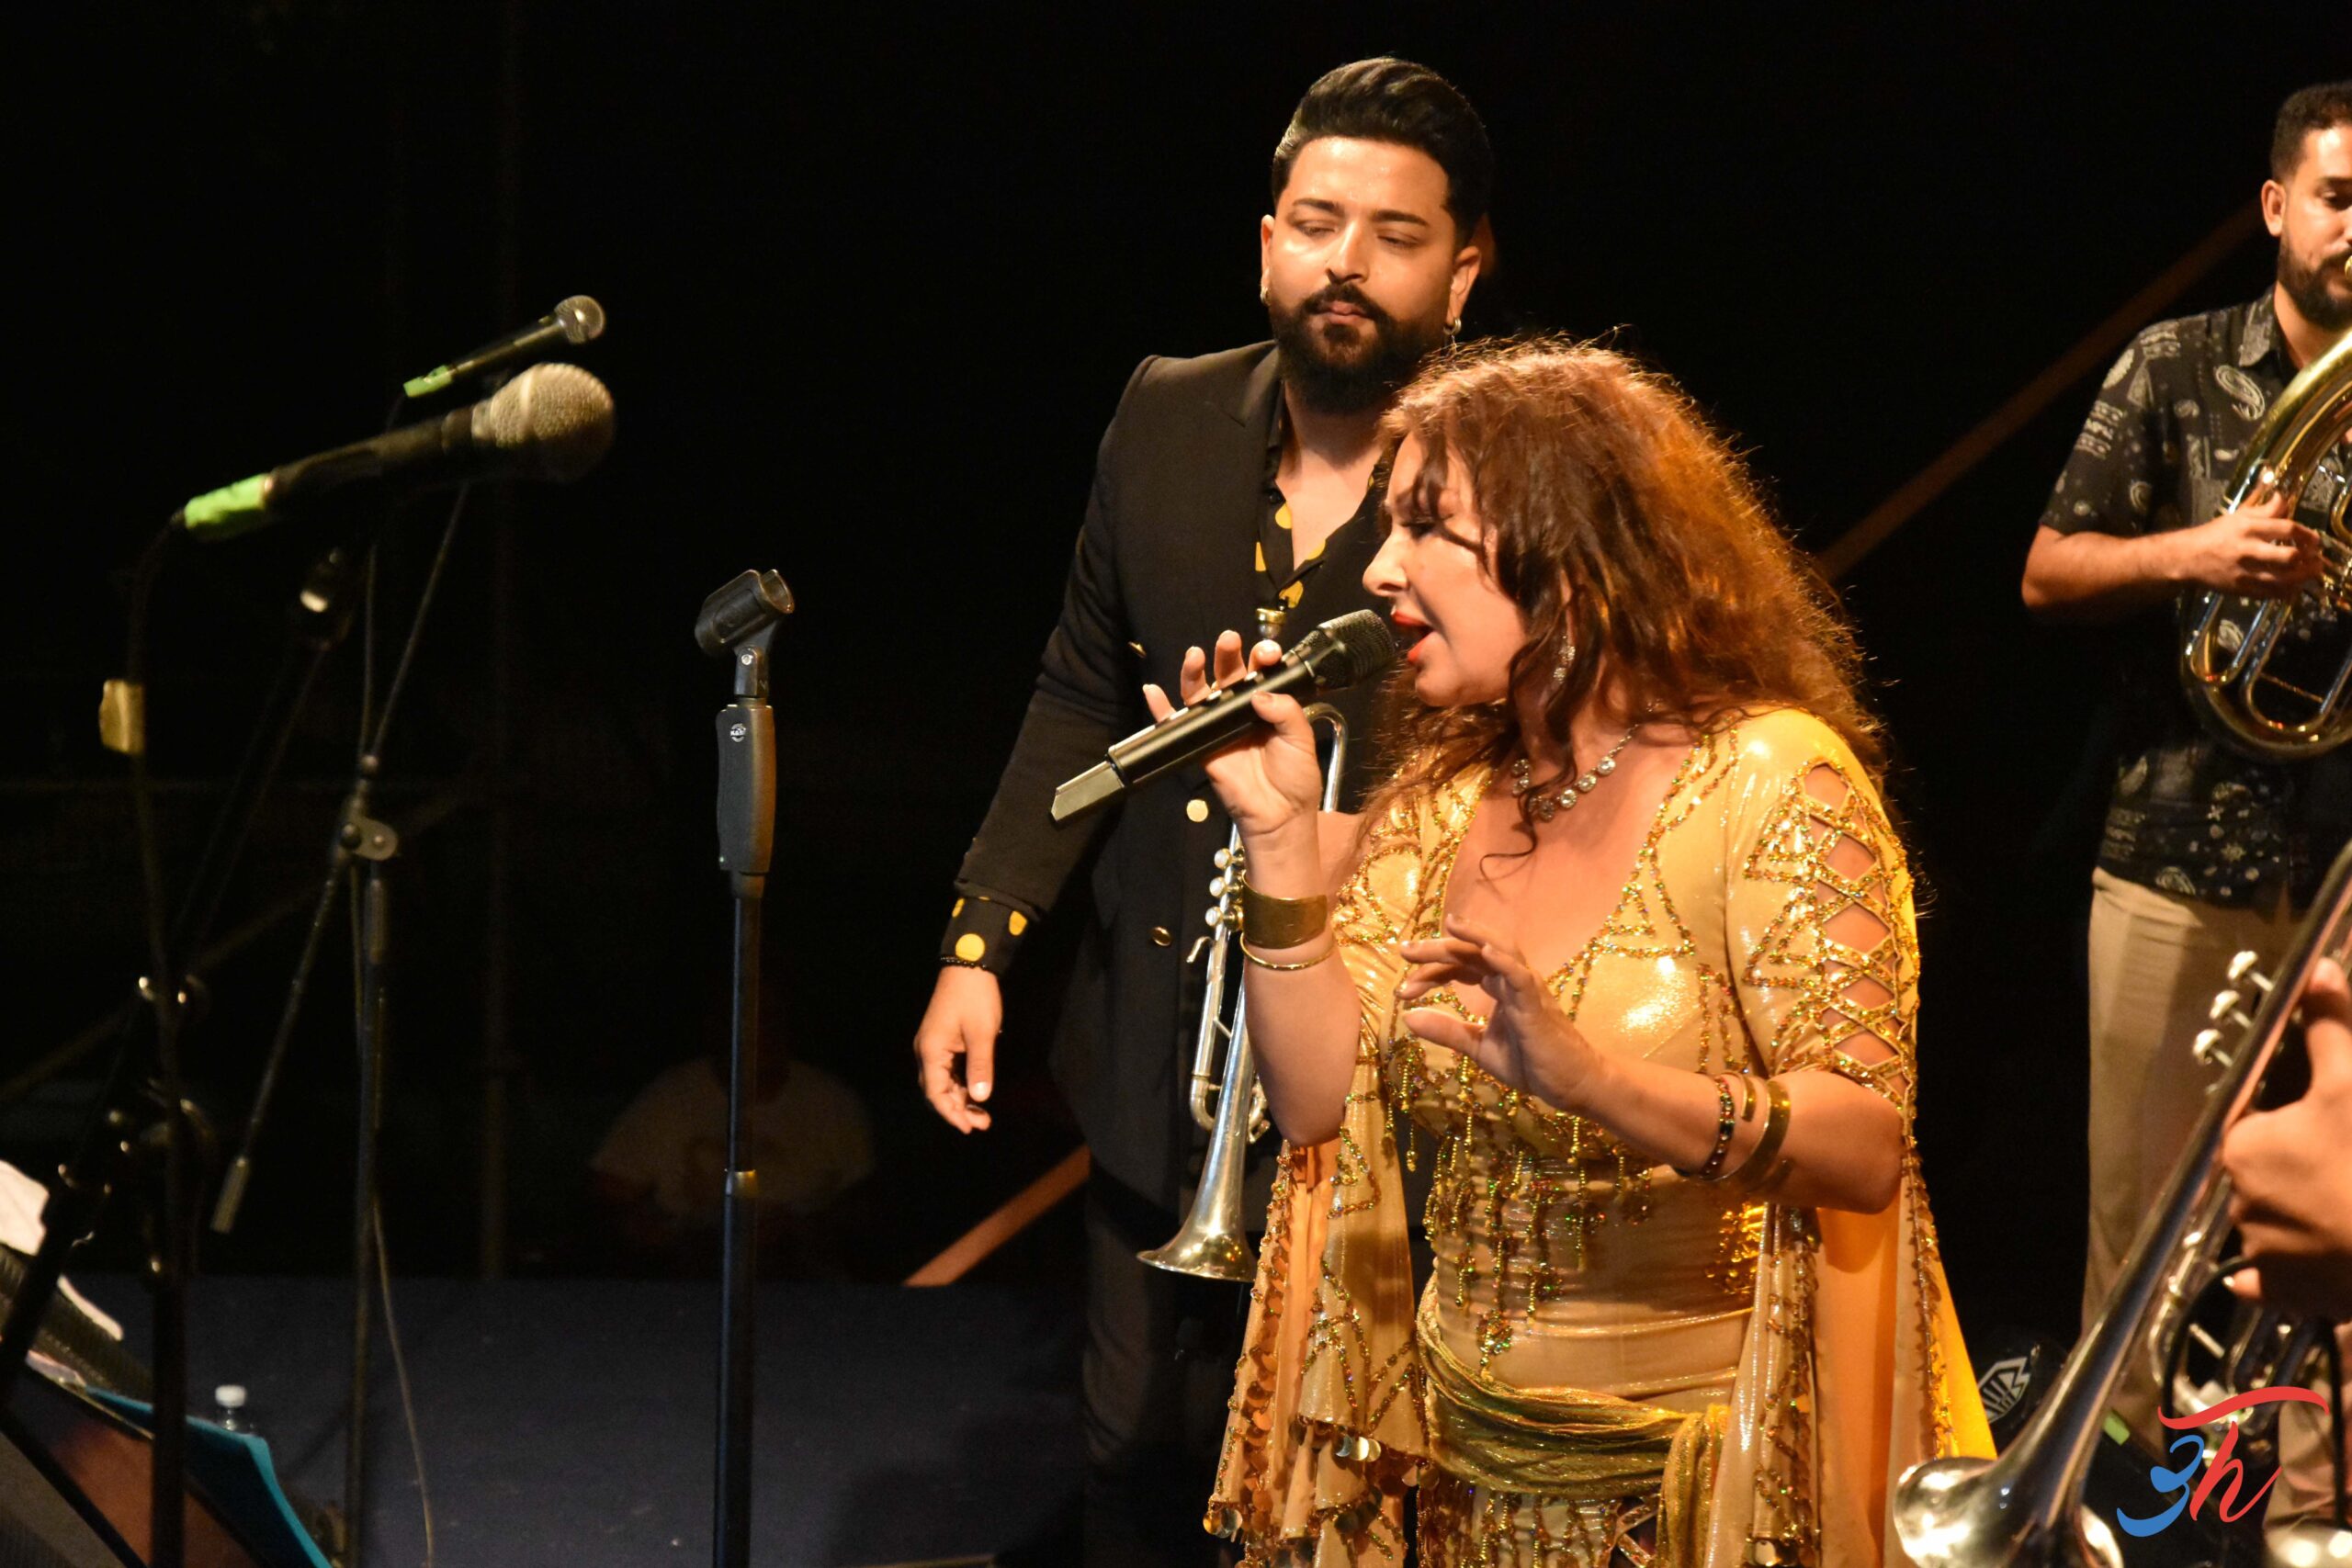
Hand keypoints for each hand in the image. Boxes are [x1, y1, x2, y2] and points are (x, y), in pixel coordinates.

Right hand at [914, 965, 1001, 1132]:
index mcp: (931, 1051)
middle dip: (957, 1110)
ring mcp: (932, 1046)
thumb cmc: (975, 998)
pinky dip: (961, 1084)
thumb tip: (981, 1099)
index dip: (951, 1113)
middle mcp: (926, 1051)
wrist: (969, 966)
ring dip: (960, 1099)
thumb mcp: (982, 1034)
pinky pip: (948, 1070)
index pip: (935, 1093)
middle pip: (936, 1091)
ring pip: (942, 1082)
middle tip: (982, 1123)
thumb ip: (980, 1067)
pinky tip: (976, 1093)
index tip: (969, 1128)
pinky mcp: (942, 1041)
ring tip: (982, 1115)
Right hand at [1144, 629, 1323, 844]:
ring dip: (1195, 671)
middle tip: (1229, 640)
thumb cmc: (1295, 777)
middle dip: (1229, 654)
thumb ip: (1285, 712)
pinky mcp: (1202, 744)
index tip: (1266, 654)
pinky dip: (1161, 708)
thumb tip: (1258, 693)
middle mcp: (1243, 709)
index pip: (1262, 672)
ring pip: (1202, 692)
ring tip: (1195, 655)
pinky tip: (1153, 692)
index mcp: (1270, 703)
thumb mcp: (1300, 739)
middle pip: (1230, 674)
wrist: (1279, 815)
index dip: (1263, 657)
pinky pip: (1178, 724)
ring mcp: (1220, 725)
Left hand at [1395, 913, 1604, 1112]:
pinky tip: (1485, 951)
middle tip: (1404, 950)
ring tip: (1450, 925)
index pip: (1459, 966)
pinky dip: (1504, 961)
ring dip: (1474, 937)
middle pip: (1473, 952)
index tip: (1402, 992)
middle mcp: (1512, 979)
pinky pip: (1521, 977)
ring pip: (1500, 950)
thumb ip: (1446, 1031)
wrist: (1571, 1084)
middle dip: (1438, 948)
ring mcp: (1527, 989)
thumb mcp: (1478, 1047)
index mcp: (1498, 986)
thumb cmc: (1531, 1062)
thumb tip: (1407, 1018)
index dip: (1430, 973)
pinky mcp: (1537, 1006)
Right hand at [2169, 495, 2326, 598]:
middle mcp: (2247, 550)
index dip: (2307, 534)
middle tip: (2315, 558)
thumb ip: (2264, 509)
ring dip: (2303, 577)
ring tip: (2311, 572)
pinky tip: (2293, 586)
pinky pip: (2271, 594)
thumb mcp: (2238, 516)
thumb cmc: (2214, 535)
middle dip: (2307, 558)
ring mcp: (2244, 572)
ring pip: (2284, 579)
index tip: (2315, 540)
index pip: (2286, 528)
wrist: (2186, 559)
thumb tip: (2284, 497)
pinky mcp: (2241, 589)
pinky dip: (2288, 591)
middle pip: (2288, 556)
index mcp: (2247, 528)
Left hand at [2223, 957, 2351, 1316]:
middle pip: (2268, 1175)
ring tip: (2345, 1211)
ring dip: (2301, 1218)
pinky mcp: (2283, 1293)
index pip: (2258, 1127)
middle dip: (2301, 1170)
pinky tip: (2310, 1260)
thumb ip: (2330, 1028)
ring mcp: (2258, 1252)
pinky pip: (2270, 1281)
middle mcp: (2236, 1200)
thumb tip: (2318, 973)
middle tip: (2344, 1168)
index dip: (2295, 1125)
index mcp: (2241, 1148)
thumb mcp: (2350, 1084)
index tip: (2328, 1129)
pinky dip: (2282, 1275)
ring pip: (2274, 1224)